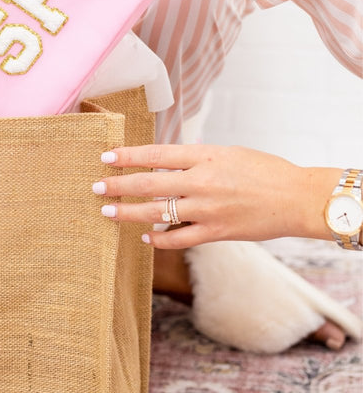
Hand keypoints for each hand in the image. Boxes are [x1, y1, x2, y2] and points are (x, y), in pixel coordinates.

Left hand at [92, 143, 341, 248]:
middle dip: (117, 185)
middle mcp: (202, 181)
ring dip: (128, 213)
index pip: (155, 154)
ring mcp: (207, 209)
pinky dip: (158, 238)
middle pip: (148, 183)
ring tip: (108, 212)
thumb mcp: (227, 153)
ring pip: (156, 213)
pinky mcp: (216, 232)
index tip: (105, 156)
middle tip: (95, 186)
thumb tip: (165, 164)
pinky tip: (145, 236)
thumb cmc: (265, 171)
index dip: (127, 156)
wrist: (298, 198)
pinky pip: (178, 238)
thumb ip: (195, 159)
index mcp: (205, 156)